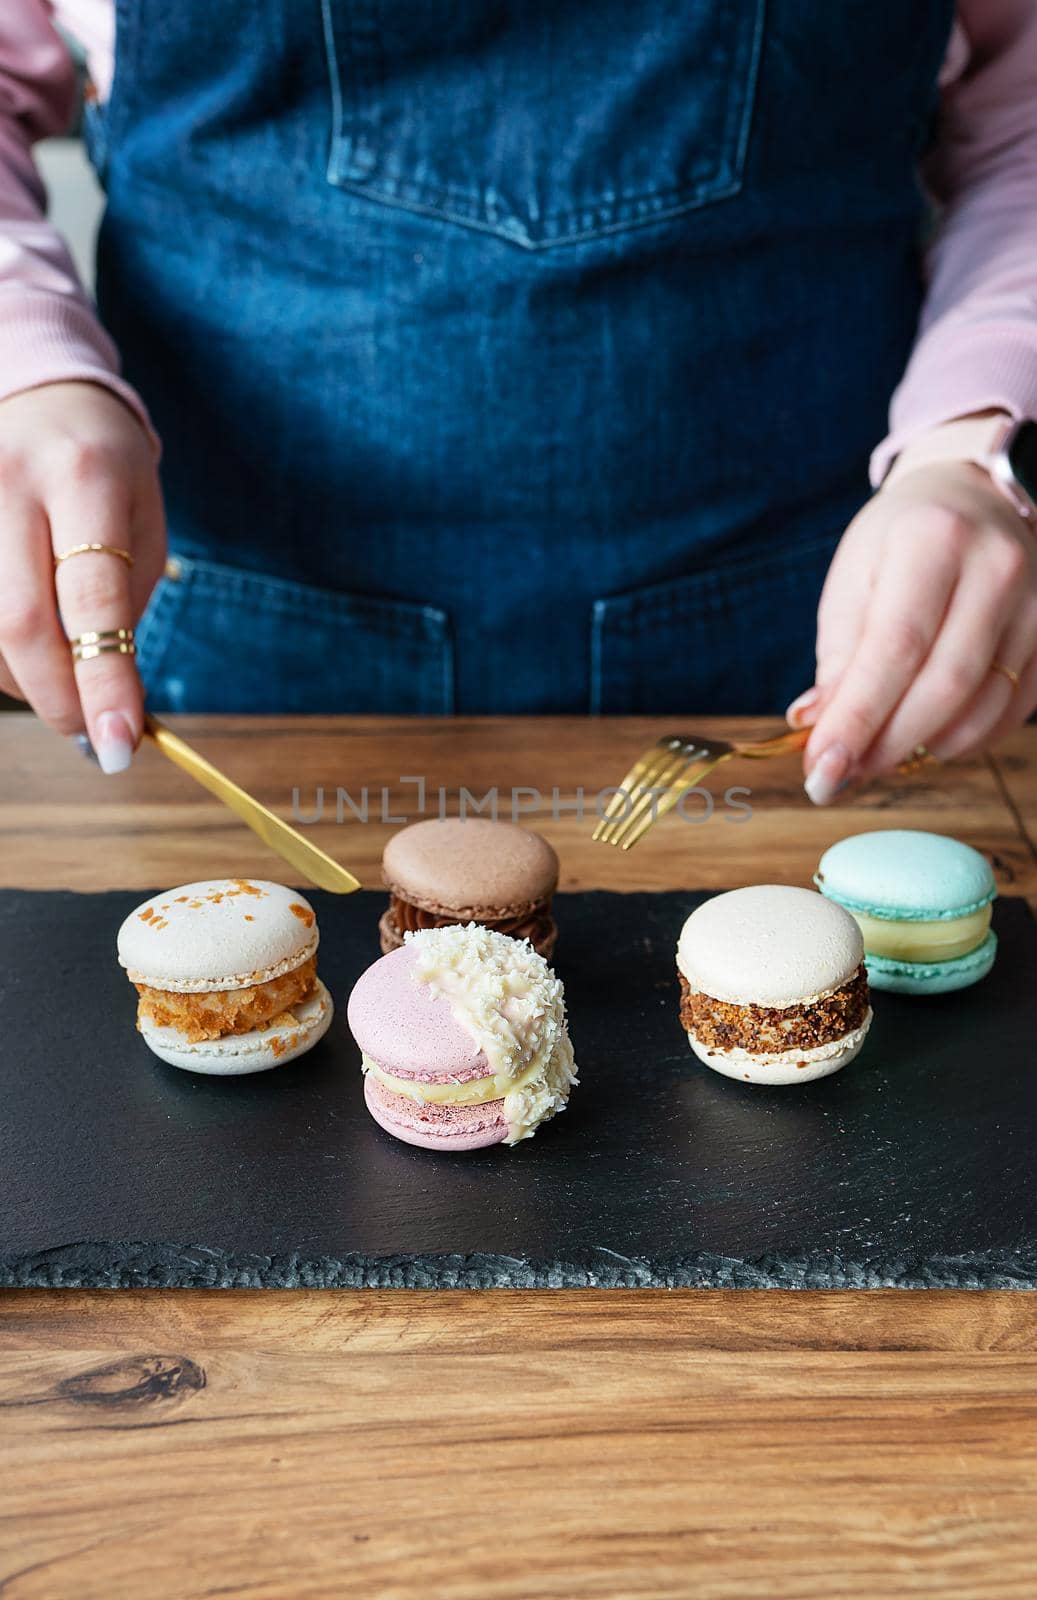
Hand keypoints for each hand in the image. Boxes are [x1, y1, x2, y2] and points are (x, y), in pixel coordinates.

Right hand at [0, 382, 164, 771]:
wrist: (41, 392)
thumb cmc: (105, 470)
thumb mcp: (142, 523)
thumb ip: (124, 605)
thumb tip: (108, 702)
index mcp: (85, 476)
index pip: (92, 597)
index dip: (104, 680)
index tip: (120, 743)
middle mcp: (9, 480)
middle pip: (19, 623)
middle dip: (58, 697)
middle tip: (90, 732)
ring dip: (21, 679)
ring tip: (61, 674)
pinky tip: (20, 649)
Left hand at [787, 459, 1036, 802]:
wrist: (979, 496)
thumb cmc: (903, 541)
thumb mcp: (856, 578)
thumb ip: (840, 658)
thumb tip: (820, 728)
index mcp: (933, 541)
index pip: (895, 649)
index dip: (857, 719)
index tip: (823, 770)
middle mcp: (997, 568)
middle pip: (944, 686)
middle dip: (886, 744)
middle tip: (842, 775)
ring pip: (983, 707)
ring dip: (923, 747)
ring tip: (878, 755)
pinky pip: (1012, 712)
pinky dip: (963, 739)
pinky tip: (927, 737)